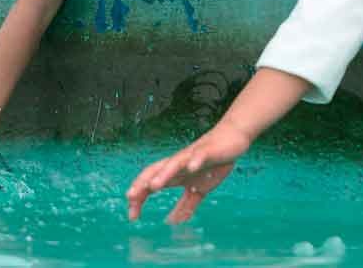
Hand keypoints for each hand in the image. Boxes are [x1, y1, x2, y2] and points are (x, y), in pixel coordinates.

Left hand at [125, 120, 252, 223]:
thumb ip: (185, 206)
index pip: (151, 184)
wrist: (232, 139)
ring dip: (163, 174)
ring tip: (153, 186)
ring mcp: (192, 156)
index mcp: (175, 174)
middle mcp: (178, 163)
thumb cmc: (213, 164)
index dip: (140, 197)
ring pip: (174, 163)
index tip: (132, 216)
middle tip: (130, 197)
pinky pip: (200, 156)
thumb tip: (171, 223)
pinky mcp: (207, 151)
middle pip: (155, 170)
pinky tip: (192, 168)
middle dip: (142, 184)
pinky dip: (195, 161)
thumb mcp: (199, 190)